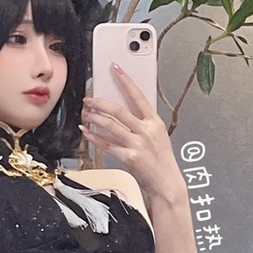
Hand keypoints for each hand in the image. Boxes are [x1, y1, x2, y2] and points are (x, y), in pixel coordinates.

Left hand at [81, 67, 180, 199]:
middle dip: (99, 103)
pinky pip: (106, 144)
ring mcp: (137, 144)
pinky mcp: (129, 157)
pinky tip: (87, 133)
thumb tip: (122, 111)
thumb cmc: (162, 161)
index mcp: (155, 122)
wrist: (166, 184)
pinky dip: (93, 137)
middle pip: (118, 110)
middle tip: (89, 100)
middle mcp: (146, 131)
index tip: (116, 69)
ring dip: (93, 118)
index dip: (126, 81)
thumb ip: (142, 123)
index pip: (138, 96)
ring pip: (109, 125)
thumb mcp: (158, 136)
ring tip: (86, 115)